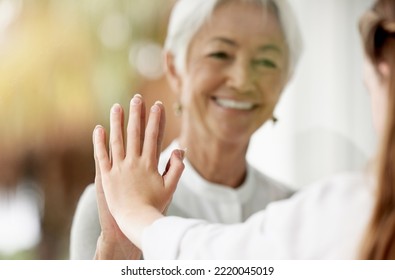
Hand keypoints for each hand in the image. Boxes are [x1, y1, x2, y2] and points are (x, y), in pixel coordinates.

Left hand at [93, 94, 183, 247]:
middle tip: (137, 98)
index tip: (156, 105)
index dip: (155, 119)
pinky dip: (99, 141)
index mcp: (150, 163)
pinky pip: (101, 155)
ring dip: (117, 122)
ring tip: (117, 107)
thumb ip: (177, 167)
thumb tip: (180, 150)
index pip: (153, 135)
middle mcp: (134, 162)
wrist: (135, 221)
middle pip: (135, 133)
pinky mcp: (106, 176)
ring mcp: (119, 168)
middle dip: (137, 113)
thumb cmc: (155, 205)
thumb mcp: (171, 187)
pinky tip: (99, 129)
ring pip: (116, 140)